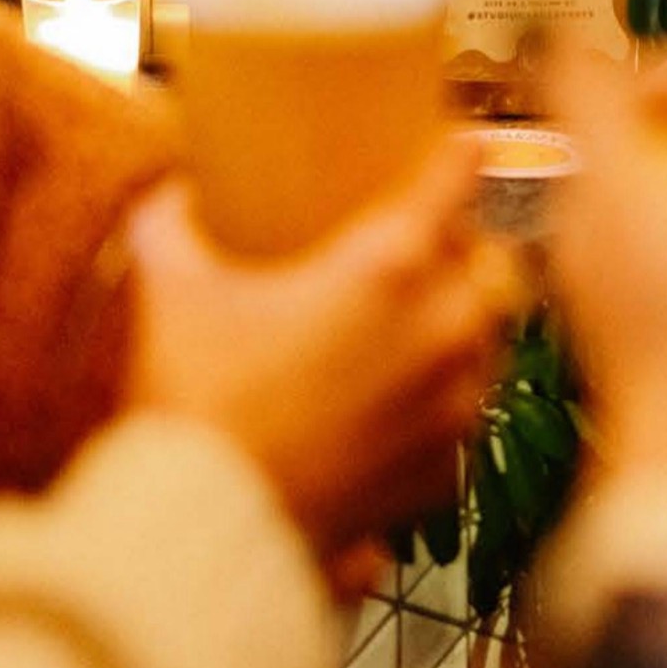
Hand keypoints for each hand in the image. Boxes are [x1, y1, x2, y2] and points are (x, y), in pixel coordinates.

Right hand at [124, 140, 513, 558]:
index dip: (457, 151)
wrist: (208, 526)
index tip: (456, 141)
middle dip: (465, 246)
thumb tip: (171, 195)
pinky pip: (469, 409)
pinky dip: (445, 394)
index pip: (457, 176)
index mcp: (390, 266)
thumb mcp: (173, 290)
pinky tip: (399, 397)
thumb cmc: (192, 401)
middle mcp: (443, 328)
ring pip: (495, 336)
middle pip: (494, 258)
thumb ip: (173, 225)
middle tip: (422, 245)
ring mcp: (456, 403)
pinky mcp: (449, 466)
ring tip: (414, 321)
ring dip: (464, 319)